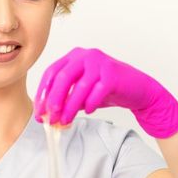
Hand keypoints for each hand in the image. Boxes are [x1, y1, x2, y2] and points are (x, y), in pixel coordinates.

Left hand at [33, 47, 177, 137]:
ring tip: (64, 121)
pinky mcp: (113, 73)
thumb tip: (46, 114)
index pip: (51, 73)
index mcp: (74, 56)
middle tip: (49, 118)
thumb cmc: (107, 90)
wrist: (138, 90)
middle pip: (62, 78)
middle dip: (53, 100)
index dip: (42, 93)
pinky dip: (90, 104)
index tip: (39, 112)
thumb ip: (65, 98)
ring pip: (79, 86)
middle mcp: (86, 55)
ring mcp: (100, 63)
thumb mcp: (81, 92)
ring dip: (69, 107)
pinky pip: (97, 91)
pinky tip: (88, 112)